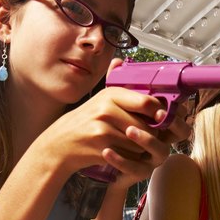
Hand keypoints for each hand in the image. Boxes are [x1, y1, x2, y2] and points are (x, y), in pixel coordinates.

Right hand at [39, 59, 189, 187]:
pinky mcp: (102, 148)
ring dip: (140, 147)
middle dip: (151, 134)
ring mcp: (103, 129)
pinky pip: (129, 154)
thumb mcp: (99, 100)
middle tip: (147, 136)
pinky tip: (122, 153)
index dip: (159, 113)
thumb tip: (121, 62)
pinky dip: (130, 157)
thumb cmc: (85, 122)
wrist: (60, 144)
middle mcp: (107, 109)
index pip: (147, 102)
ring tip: (132, 145)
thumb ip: (117, 87)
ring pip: (140, 142)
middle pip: (147, 125)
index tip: (160, 119)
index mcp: (110, 95)